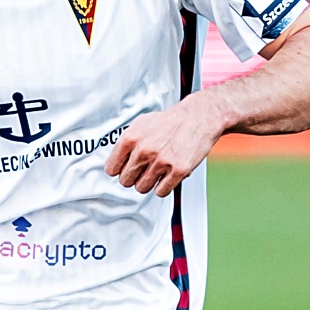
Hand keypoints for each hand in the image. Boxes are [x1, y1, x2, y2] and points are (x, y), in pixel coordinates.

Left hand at [104, 95, 227, 196]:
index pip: (111, 169)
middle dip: (133, 177)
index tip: (125, 169)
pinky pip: (161, 192)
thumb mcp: (141, 124)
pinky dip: (163, 187)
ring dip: (148, 183)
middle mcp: (144, 150)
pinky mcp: (178, 170)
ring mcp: (161, 161)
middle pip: (125, 181)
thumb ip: (126, 143)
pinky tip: (166, 176)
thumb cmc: (170, 122)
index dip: (119, 170)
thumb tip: (115, 162)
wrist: (198, 117)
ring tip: (156, 171)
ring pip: (142, 188)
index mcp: (131, 138)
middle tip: (143, 170)